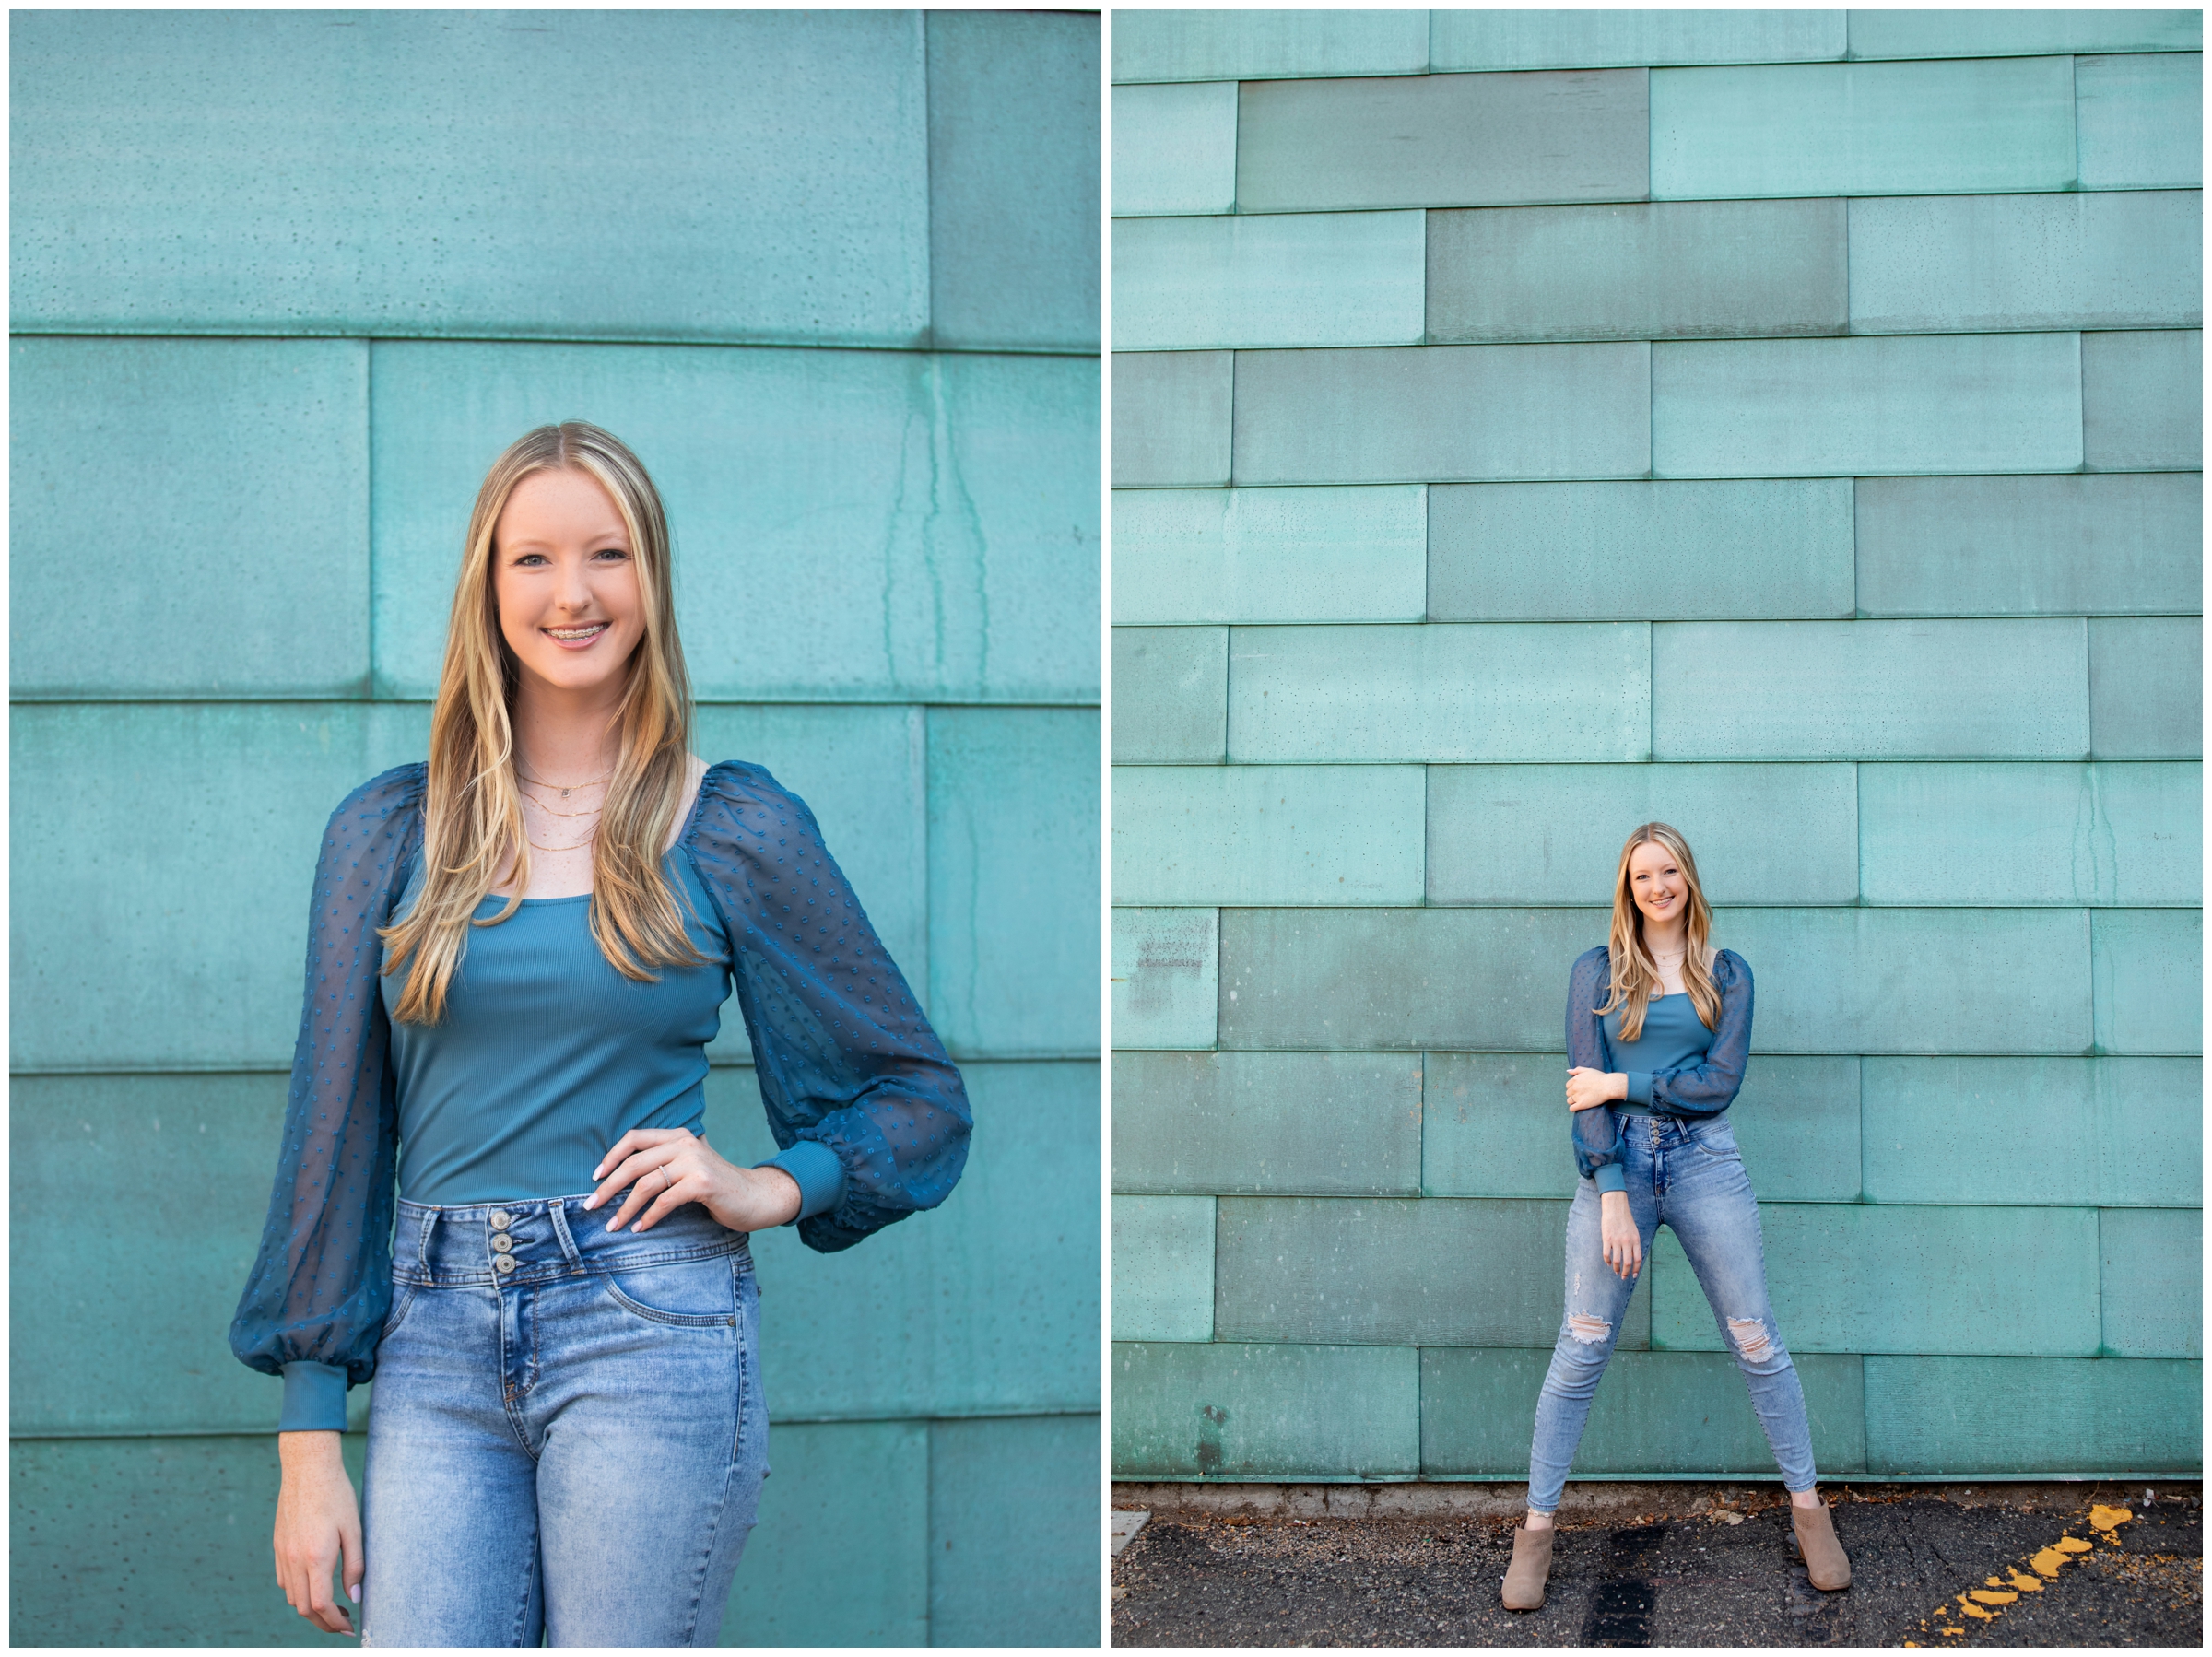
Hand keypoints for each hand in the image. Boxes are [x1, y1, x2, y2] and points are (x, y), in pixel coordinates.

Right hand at [274, 1430, 360, 1634]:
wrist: (307, 1468)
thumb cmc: (336, 1494)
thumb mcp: (354, 1528)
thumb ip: (355, 1565)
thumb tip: (356, 1598)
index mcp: (316, 1556)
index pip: (322, 1605)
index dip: (335, 1622)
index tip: (349, 1627)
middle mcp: (294, 1560)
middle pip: (304, 1608)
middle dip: (323, 1623)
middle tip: (343, 1623)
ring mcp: (282, 1554)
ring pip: (292, 1598)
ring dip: (310, 1610)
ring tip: (333, 1607)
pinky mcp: (278, 1547)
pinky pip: (285, 1582)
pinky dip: (298, 1593)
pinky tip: (315, 1586)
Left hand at [584, 1126, 801, 1234]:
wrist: (755, 1197)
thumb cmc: (717, 1186)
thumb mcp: (689, 1165)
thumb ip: (664, 1162)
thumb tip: (620, 1176)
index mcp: (679, 1135)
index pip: (635, 1138)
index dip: (611, 1156)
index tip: (595, 1177)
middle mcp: (685, 1143)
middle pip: (634, 1163)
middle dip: (607, 1187)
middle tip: (590, 1206)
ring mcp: (695, 1162)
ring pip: (646, 1184)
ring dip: (624, 1208)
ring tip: (612, 1225)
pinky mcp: (703, 1183)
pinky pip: (664, 1201)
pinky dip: (648, 1217)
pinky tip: (640, 1228)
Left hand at [1566, 1067, 1624, 1111]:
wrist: (1608, 1086)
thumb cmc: (1600, 1077)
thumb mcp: (1588, 1070)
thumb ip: (1577, 1070)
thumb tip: (1568, 1071)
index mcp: (1575, 1080)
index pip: (1568, 1086)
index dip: (1572, 1088)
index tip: (1578, 1089)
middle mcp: (1574, 1088)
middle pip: (1568, 1093)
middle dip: (1573, 1094)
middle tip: (1580, 1095)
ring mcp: (1577, 1096)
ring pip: (1569, 1101)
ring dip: (1573, 1101)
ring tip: (1579, 1101)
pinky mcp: (1581, 1104)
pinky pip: (1572, 1108)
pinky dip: (1573, 1108)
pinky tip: (1577, 1107)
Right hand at [1600, 1190, 1641, 1280]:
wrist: (1615, 1207)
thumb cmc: (1625, 1220)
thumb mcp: (1634, 1232)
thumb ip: (1634, 1244)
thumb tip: (1633, 1258)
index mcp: (1636, 1240)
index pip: (1638, 1259)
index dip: (1636, 1269)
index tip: (1633, 1275)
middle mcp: (1627, 1242)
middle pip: (1627, 1262)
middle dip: (1626, 1272)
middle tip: (1623, 1277)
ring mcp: (1616, 1240)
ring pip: (1617, 1261)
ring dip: (1616, 1269)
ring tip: (1616, 1271)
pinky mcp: (1607, 1239)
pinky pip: (1607, 1254)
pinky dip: (1607, 1261)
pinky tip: (1608, 1263)